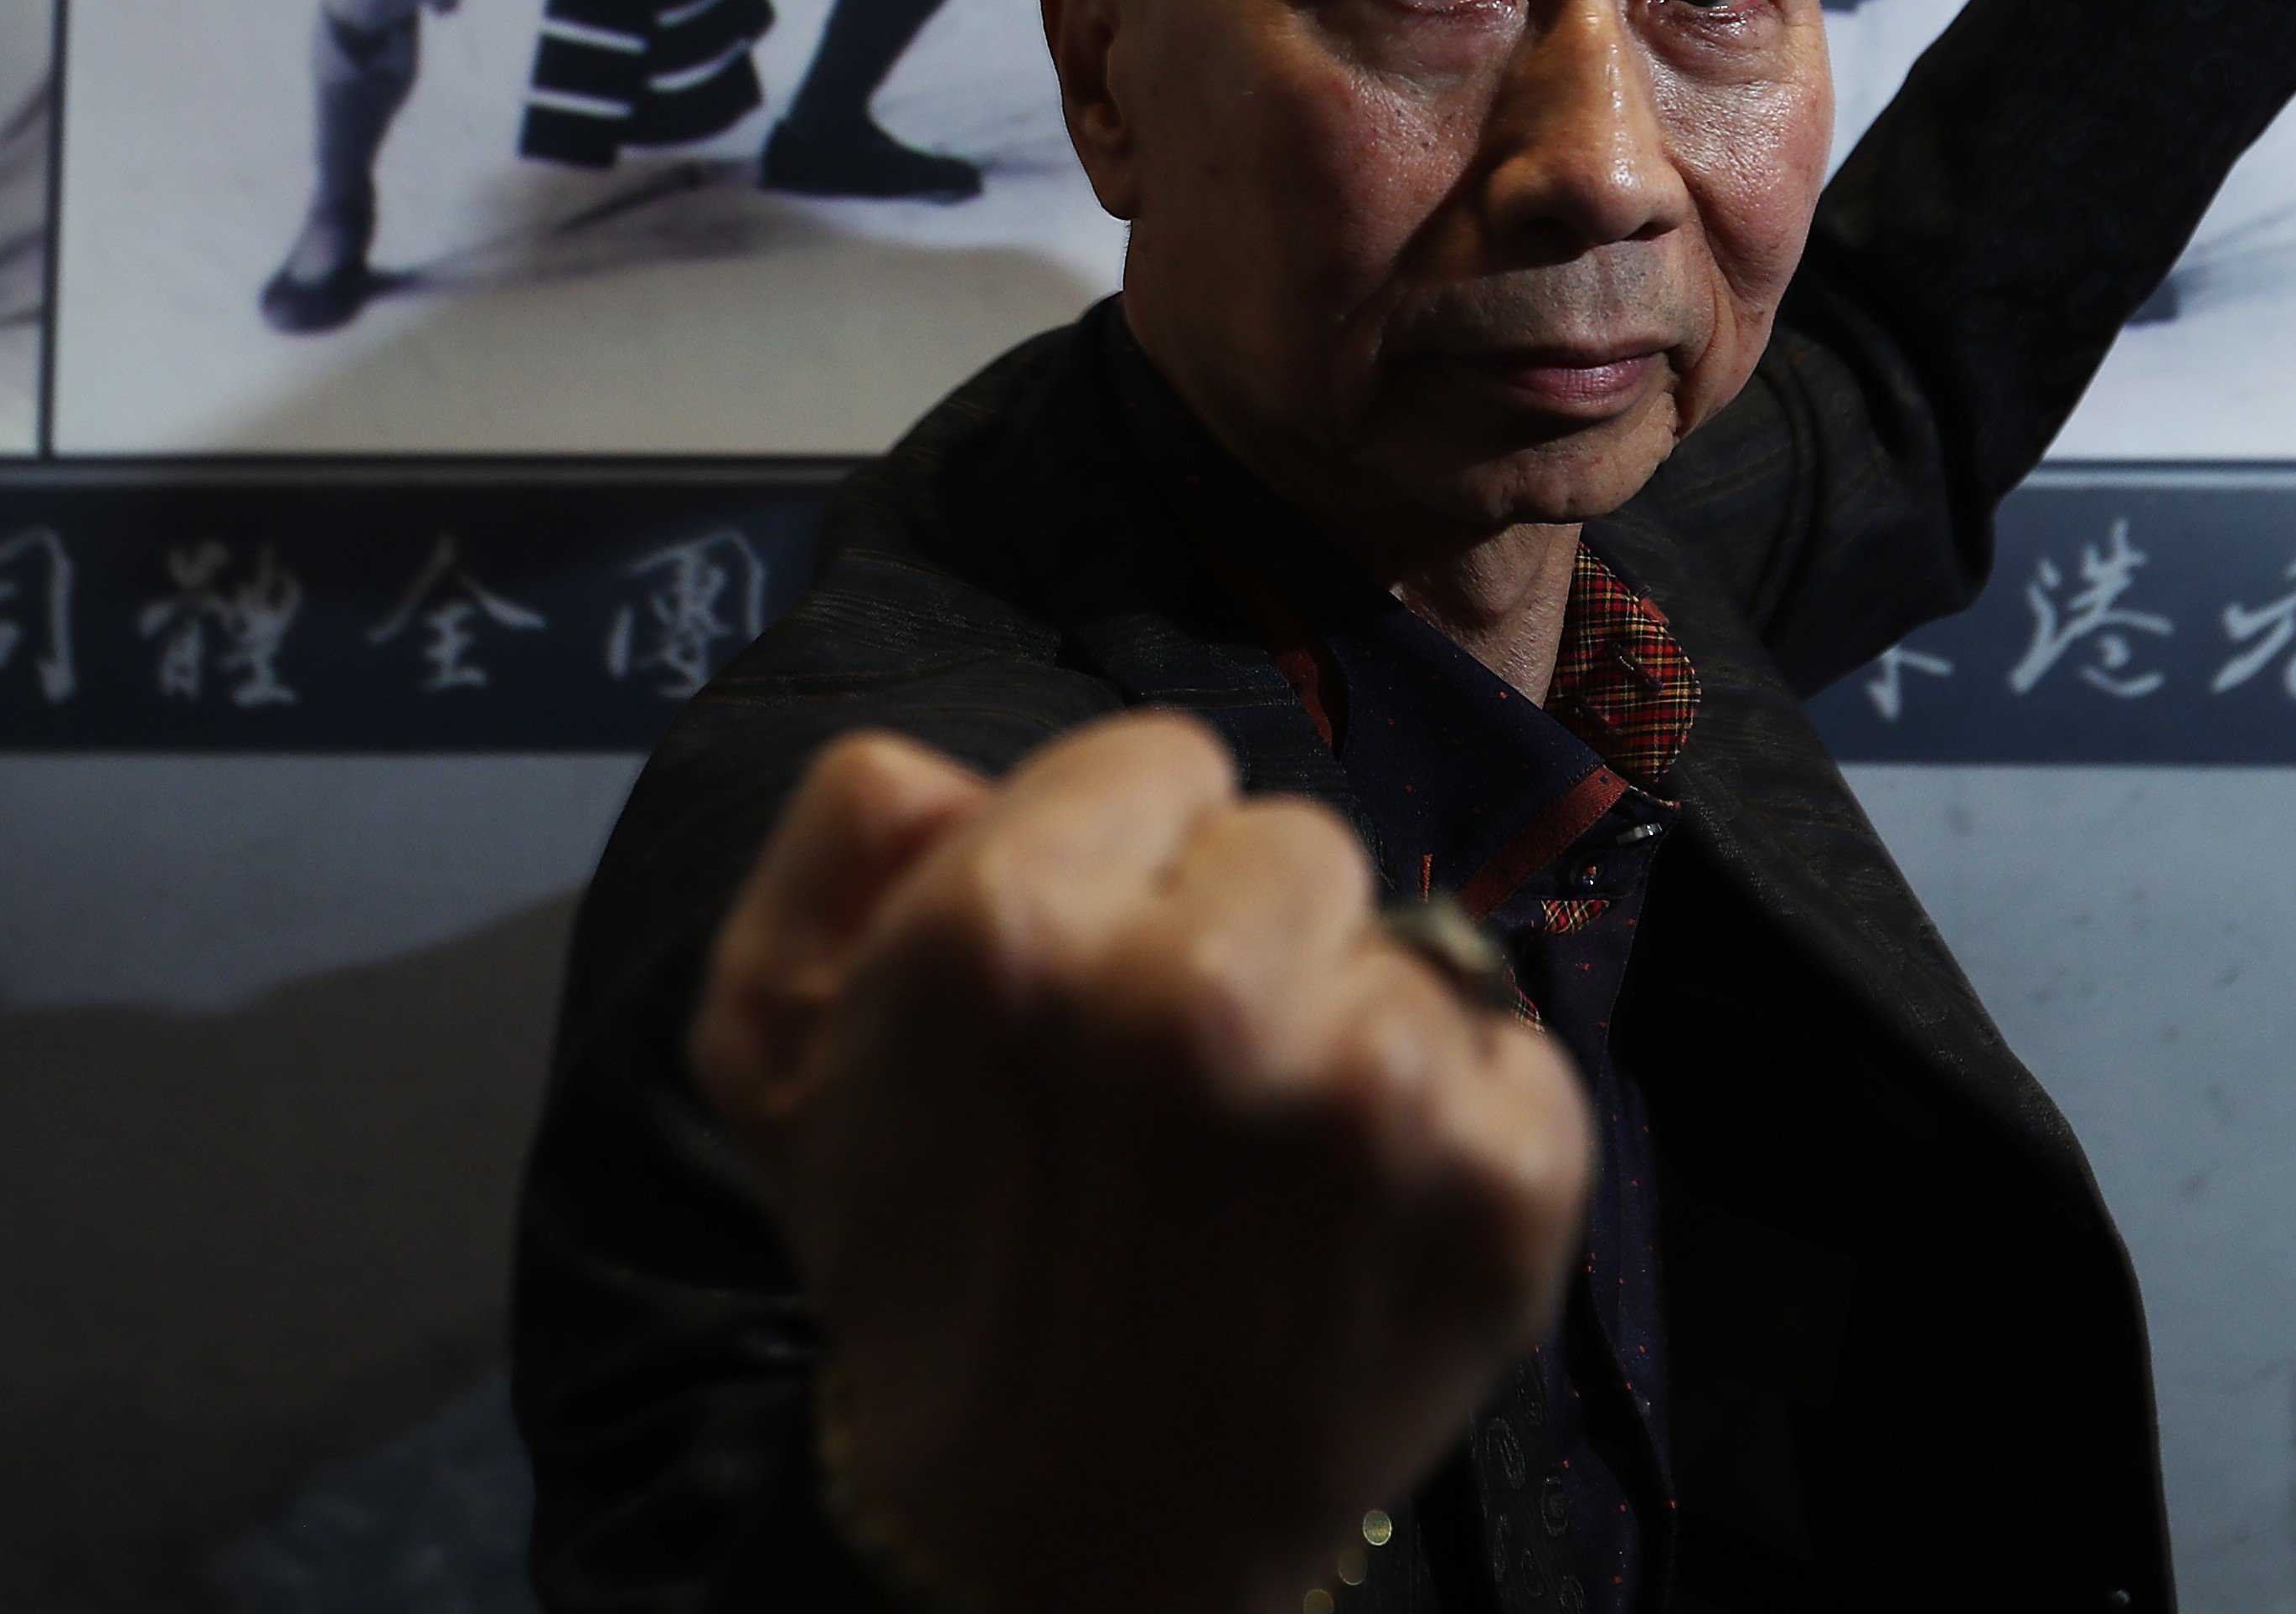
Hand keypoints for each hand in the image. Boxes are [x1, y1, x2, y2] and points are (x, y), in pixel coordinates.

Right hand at [696, 714, 1593, 1613]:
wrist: (1054, 1544)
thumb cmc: (935, 1283)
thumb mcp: (780, 1053)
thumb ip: (840, 849)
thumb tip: (946, 771)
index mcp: (1013, 926)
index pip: (1165, 760)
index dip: (1131, 867)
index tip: (1103, 978)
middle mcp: (1197, 993)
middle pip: (1294, 843)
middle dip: (1245, 942)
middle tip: (1184, 1097)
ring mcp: (1368, 1094)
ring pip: (1405, 958)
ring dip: (1349, 1048)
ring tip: (1266, 1186)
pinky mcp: (1499, 1185)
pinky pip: (1515, 1067)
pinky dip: (1462, 1139)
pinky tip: (1362, 1231)